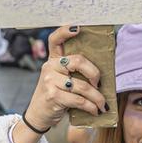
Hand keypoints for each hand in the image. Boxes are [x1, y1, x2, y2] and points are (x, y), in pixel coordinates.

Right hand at [13, 27, 104, 142]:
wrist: (38, 115)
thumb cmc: (56, 95)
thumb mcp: (61, 80)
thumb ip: (74, 72)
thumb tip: (102, 74)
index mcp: (53, 60)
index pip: (55, 40)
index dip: (65, 31)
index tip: (78, 27)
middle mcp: (50, 67)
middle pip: (78, 61)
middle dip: (95, 73)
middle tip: (100, 84)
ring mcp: (50, 81)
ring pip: (81, 86)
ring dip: (97, 97)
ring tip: (102, 104)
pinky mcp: (53, 95)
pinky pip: (79, 100)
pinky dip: (91, 106)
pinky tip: (95, 110)